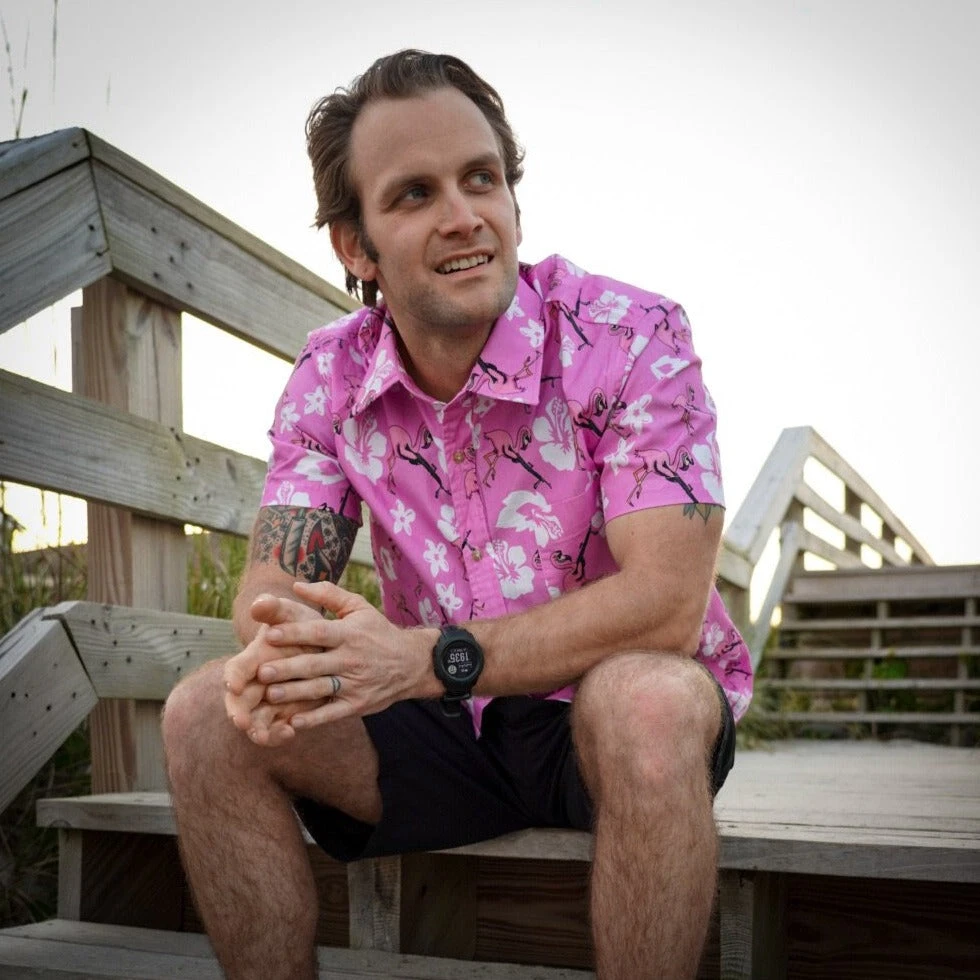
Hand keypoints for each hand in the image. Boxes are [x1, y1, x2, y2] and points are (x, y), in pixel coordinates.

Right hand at [224, 593, 327, 745]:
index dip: (233, 677)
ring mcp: (270, 700)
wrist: (318, 642)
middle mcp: (256, 683)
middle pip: (239, 702)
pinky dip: (280, 733)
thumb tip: (259, 602)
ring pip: (257, 721)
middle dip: (238, 713)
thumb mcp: (290, 613)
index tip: (233, 685)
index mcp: (253, 659)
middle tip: (241, 722)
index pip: (235, 670)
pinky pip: (278, 729)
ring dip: (258, 730)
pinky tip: (291, 731)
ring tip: (263, 736)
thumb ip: (274, 608)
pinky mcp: (286, 713)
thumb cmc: (299, 625)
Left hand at [245, 580, 431, 734]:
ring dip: (295, 693)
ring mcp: (354, 683)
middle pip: (315, 664)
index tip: (269, 634)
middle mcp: (351, 659)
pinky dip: (314, 719)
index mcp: (349, 633)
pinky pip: (333, 713)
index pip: (319, 632)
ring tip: (270, 695)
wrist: (412, 663)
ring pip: (320, 689)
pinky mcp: (357, 704)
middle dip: (288, 668)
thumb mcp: (359, 608)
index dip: (295, 633)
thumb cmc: (378, 632)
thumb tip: (297, 585)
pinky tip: (294, 722)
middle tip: (261, 671)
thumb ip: (329, 595)